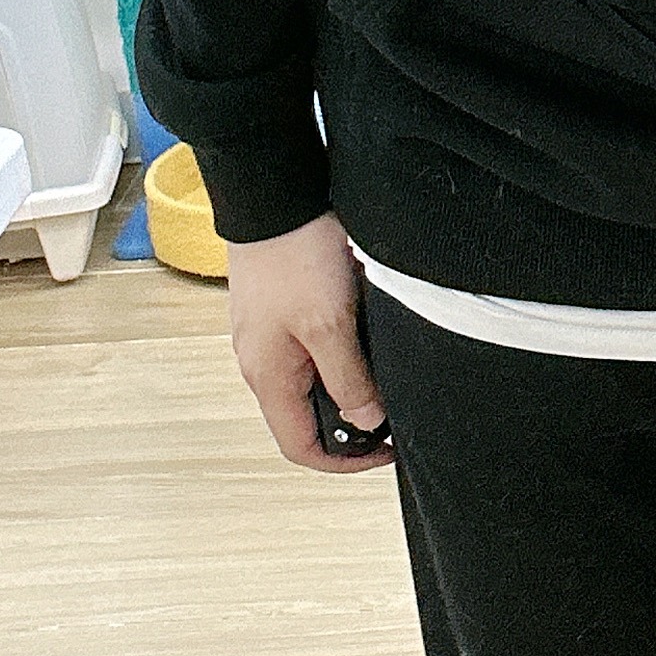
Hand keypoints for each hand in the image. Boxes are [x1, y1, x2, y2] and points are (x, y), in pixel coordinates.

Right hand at [226, 210, 396, 474]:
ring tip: (385, 374)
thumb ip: (348, 380)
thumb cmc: (295, 254)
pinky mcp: (279, 308)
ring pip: (312, 381)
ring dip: (348, 386)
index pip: (300, 447)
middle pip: (307, 416)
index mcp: (267, 376)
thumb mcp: (330, 325)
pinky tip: (367, 337)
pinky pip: (310, 350)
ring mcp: (268, 334)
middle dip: (350, 422)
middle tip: (394, 410)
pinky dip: (340, 355)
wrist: (275, 193)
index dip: (344, 462)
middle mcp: (262, 362)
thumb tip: (366, 424)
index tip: (386, 452)